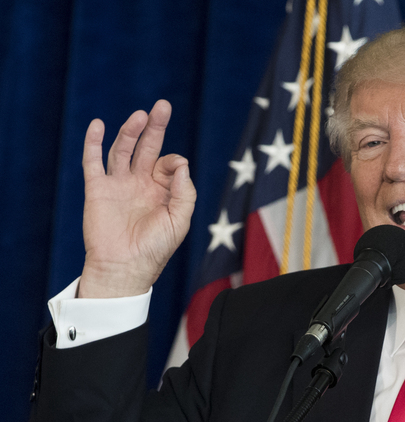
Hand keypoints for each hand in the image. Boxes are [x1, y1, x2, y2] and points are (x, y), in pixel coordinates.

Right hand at [78, 100, 195, 297]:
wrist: (124, 268)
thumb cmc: (155, 249)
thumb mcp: (179, 221)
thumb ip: (184, 192)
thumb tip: (181, 163)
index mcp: (162, 190)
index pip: (169, 163)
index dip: (173, 162)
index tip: (172, 173)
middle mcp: (140, 183)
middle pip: (148, 147)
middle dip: (155, 127)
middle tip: (163, 106)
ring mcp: (118, 184)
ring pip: (123, 150)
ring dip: (130, 131)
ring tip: (140, 115)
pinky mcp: (97, 189)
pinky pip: (93, 162)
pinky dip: (94, 143)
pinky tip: (98, 125)